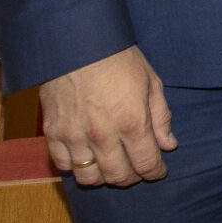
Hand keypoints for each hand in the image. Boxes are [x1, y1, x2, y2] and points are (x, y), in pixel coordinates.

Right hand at [41, 45, 175, 187]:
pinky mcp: (53, 133)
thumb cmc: (119, 60)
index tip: (158, 171)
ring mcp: (75, 136)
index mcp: (132, 122)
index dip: (155, 172)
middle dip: (132, 177)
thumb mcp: (151, 83)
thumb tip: (168, 145)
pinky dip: (76, 168)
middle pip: (119, 176)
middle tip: (137, 169)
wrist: (78, 44)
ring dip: (104, 177)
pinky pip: (63, 165)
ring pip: (89, 178)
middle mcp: (103, 135)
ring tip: (112, 166)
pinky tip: (87, 158)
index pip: (147, 164)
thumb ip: (161, 117)